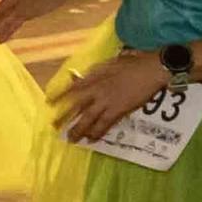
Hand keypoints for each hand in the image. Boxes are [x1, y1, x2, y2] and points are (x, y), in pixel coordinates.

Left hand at [54, 51, 168, 144]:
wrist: (152, 69)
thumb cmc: (134, 63)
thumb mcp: (111, 62)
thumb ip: (95, 71)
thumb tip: (80, 78)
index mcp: (95, 76)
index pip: (73, 87)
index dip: (60, 95)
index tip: (49, 101)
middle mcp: (97, 89)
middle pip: (76, 106)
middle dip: (65, 117)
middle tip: (55, 127)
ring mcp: (106, 101)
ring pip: (87, 119)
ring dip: (78, 130)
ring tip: (71, 139)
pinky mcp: (118, 110)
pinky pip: (104, 125)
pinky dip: (97, 133)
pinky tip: (92, 139)